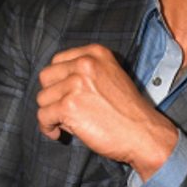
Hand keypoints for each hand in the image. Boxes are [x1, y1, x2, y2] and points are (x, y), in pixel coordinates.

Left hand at [37, 44, 177, 179]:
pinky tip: (60, 133)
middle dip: (52, 95)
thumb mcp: (112, 77)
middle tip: (65, 109)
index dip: (58, 80)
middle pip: (46, 77)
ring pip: (42, 98)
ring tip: (67, 123)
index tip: (65, 94)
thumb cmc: (129, 111)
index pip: (58, 60)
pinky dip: (48, 128)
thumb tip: (57, 84)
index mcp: (96, 53)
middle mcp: (85, 64)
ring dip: (51, 113)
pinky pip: (43, 116)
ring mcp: (76, 84)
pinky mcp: (68, 106)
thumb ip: (87, 72)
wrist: (143, 133)